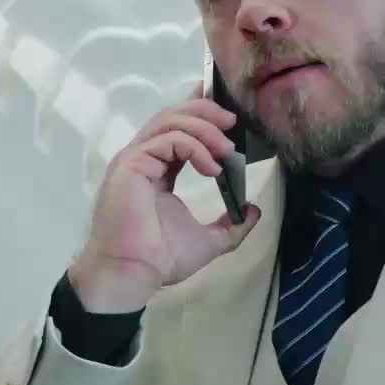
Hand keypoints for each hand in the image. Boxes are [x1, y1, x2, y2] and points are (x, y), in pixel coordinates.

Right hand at [69, 83, 260, 311]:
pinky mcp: (131, 163)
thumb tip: (253, 210)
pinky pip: (167, 140)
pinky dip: (194, 147)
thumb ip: (231, 225)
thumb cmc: (160, 259)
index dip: (200, 112)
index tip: (227, 109)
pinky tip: (213, 168)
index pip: (177, 129)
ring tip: (228, 148)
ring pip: (169, 120)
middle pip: (173, 115)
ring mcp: (134, 158)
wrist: (133, 274)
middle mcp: (143, 158)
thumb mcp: (209, 241)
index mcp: (157, 169)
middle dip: (206, 112)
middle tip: (234, 122)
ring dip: (204, 128)